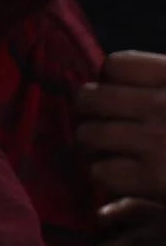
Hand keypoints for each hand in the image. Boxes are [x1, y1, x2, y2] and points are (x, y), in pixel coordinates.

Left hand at [77, 51, 165, 203]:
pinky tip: (122, 176)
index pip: (114, 65)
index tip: (118, 97)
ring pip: (87, 135)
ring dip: (92, 146)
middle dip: (88, 113)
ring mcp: (156, 142)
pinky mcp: (154, 180)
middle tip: (100, 126)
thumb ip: (162, 83)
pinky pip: (100, 170)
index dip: (108, 82)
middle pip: (88, 98)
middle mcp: (164, 105)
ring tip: (105, 152)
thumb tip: (114, 75)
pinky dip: (105, 175)